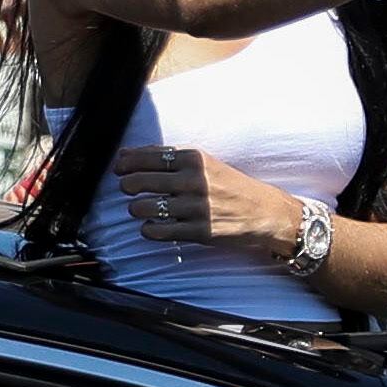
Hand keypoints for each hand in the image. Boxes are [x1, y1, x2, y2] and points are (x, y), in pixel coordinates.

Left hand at [113, 144, 302, 258]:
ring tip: (144, 209)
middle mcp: (195, 181)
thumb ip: (172, 159)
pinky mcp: (199, 231)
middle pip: (138, 182)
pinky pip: (156, 231)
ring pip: (142, 208)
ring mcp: (196, 207)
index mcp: (196, 159)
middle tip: (130, 190)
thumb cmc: (233, 187)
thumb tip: (128, 155)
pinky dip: (149, 229)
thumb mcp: (208, 164)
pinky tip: (156, 226)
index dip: (125, 163)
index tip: (119, 168)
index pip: (146, 157)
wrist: (267, 213)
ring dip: (137, 209)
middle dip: (127, 186)